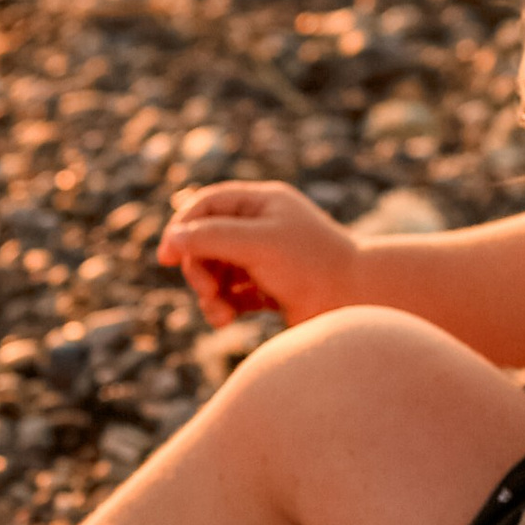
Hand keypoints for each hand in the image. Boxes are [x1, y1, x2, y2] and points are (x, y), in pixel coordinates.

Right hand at [157, 180, 359, 328]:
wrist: (358, 303)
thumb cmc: (312, 265)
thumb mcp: (258, 243)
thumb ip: (211, 238)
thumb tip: (170, 239)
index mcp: (264, 203)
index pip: (207, 205)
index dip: (183, 227)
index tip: (165, 256)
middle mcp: (264, 228)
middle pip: (206, 242)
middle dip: (199, 268)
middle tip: (206, 292)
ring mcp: (266, 260)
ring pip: (216, 272)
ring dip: (209, 292)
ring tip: (219, 315)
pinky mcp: (270, 292)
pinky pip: (231, 296)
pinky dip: (223, 307)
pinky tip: (226, 320)